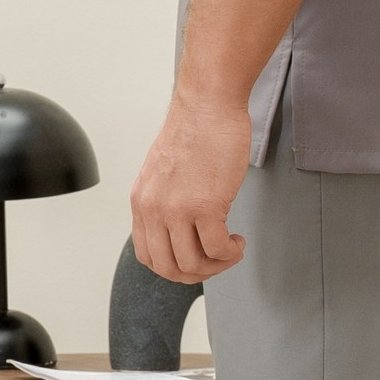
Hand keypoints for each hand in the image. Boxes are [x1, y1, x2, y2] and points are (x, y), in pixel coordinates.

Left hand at [129, 87, 254, 282]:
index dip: (174, 267)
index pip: (147, 255)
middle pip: (168, 268)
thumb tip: (182, 229)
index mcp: (141, 201)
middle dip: (196, 274)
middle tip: (216, 262)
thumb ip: (165, 200)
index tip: (195, 259)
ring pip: (193, 264)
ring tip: (231, 250)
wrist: (209, 105)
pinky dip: (231, 252)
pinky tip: (238, 241)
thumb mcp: (164, 172)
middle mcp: (153, 208)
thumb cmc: (195, 131)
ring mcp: (178, 209)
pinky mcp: (206, 205)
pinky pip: (217, 249)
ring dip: (217, 266)